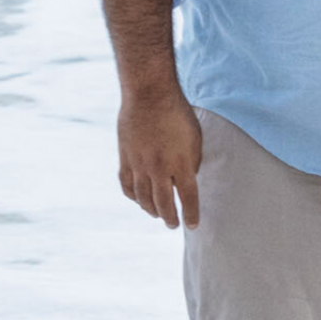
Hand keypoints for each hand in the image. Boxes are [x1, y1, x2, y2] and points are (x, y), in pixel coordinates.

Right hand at [116, 90, 202, 228]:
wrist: (149, 94)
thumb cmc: (177, 113)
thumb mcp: (195, 138)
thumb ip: (192, 162)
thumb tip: (188, 179)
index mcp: (181, 163)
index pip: (189, 198)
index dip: (191, 214)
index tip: (193, 225)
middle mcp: (160, 168)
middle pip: (164, 203)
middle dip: (170, 218)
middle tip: (174, 225)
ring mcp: (140, 164)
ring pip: (143, 198)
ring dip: (151, 210)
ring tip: (158, 215)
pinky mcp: (125, 158)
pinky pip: (127, 184)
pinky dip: (132, 196)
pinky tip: (138, 200)